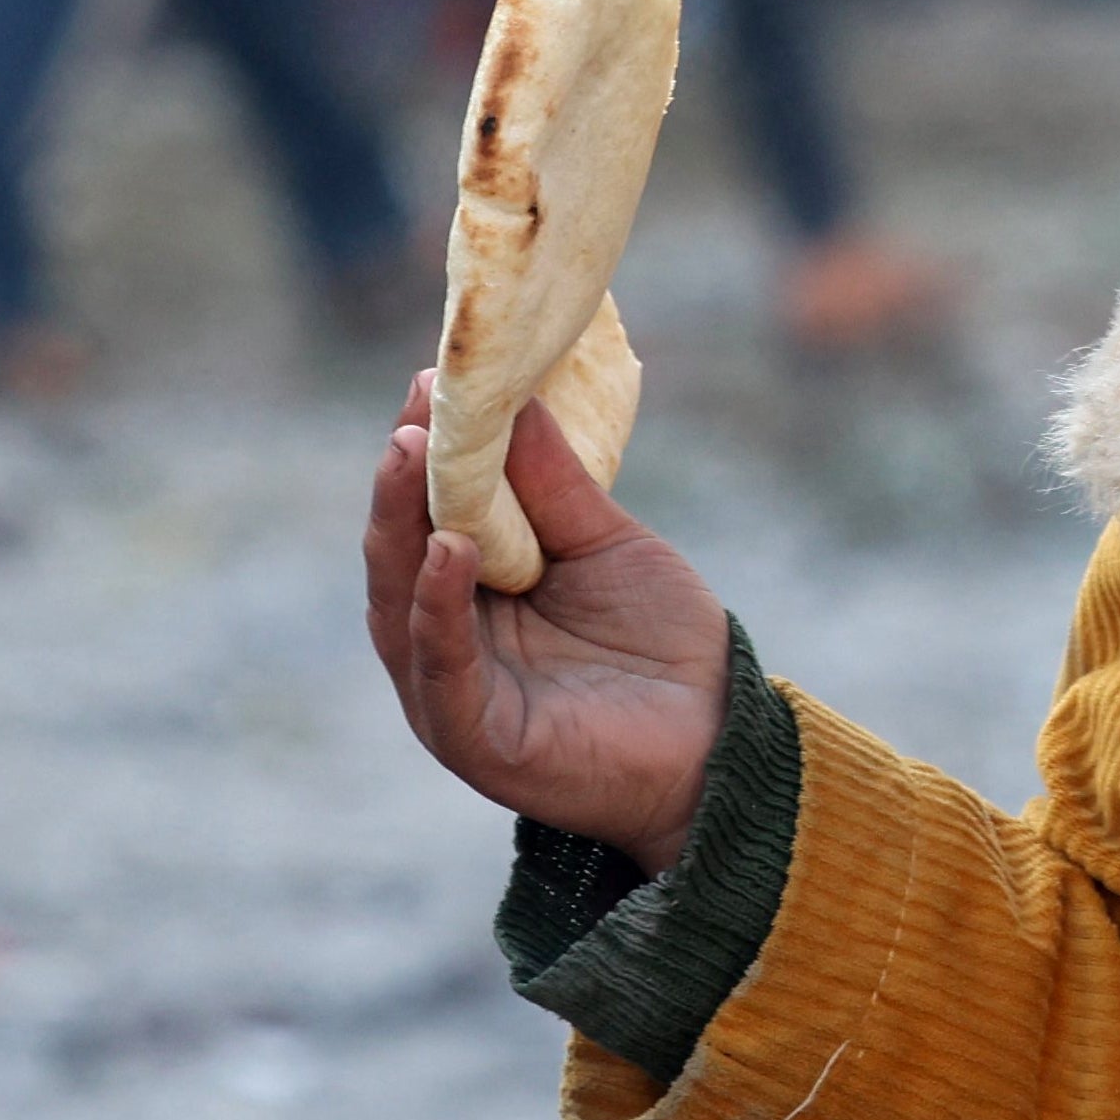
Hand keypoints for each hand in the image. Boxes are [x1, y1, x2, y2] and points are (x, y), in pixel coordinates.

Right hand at [363, 373, 735, 868]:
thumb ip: (554, 486)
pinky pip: (443, 672)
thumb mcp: (607, 546)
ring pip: (401, 608)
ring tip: (410, 458)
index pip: (427, 514)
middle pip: (399, 556)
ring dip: (402, 531)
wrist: (720, 738)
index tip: (431, 378)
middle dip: (401, 482)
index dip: (426, 450)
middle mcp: (444, 642)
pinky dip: (437, 611)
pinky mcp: (476, 741)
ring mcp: (452, 694)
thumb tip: (512, 396)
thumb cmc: (661, 645)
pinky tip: (449, 552)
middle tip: (411, 413)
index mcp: (469, 595)